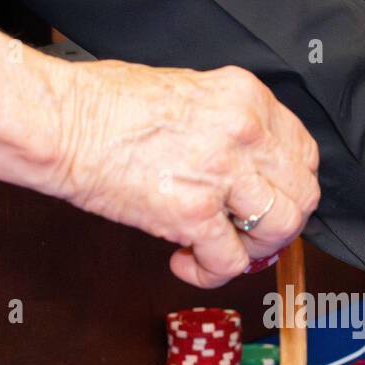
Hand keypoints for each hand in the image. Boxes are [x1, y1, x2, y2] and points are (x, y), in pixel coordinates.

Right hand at [49, 60, 319, 287]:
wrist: (61, 122)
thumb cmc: (105, 105)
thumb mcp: (190, 92)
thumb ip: (229, 125)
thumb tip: (247, 168)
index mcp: (246, 96)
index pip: (303, 152)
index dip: (289, 185)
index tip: (268, 200)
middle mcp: (244, 131)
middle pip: (301, 194)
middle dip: (279, 223)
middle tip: (248, 233)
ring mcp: (222, 172)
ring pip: (279, 228)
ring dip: (254, 249)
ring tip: (220, 248)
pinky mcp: (193, 212)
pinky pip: (230, 261)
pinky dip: (210, 272)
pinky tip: (184, 261)